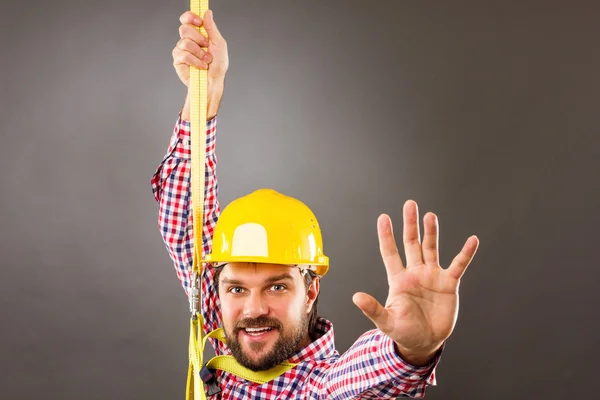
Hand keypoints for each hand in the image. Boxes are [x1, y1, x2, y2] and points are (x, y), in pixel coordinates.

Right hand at [173, 10, 228, 118]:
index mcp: (197, 33)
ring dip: (199, 52)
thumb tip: (207, 12)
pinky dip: (195, 61)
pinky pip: (184, 55)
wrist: (213, 81)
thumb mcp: (219, 44)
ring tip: (206, 60)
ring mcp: (181, 50)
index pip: (187, 19)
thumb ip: (212, 28)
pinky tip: (201, 66)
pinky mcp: (178, 60)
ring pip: (185, 42)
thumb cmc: (218, 65)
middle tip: (206, 46)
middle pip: (184, 29)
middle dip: (198, 38)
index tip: (199, 22)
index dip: (190, 17)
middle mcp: (187, 40)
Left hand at [352, 200, 478, 365]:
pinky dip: (465, 253)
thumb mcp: (386, 321)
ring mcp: (432, 276)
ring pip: (431, 248)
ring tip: (430, 216)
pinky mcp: (448, 284)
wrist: (425, 342)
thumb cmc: (403, 332)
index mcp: (398, 279)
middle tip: (409, 204)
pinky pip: (458, 265)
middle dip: (410, 224)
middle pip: (411, 243)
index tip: (383, 217)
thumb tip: (356, 297)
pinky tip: (472, 240)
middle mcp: (415, 273)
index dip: (387, 236)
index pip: (390, 253)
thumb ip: (373, 309)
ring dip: (431, 232)